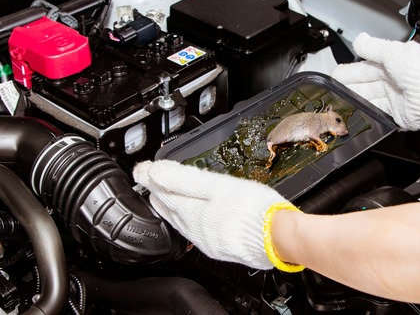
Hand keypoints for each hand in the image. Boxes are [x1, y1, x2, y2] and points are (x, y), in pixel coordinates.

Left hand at [133, 160, 303, 271]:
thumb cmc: (253, 210)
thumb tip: (155, 171)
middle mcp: (196, 231)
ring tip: (166, 199)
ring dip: (173, 208)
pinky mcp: (223, 248)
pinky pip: (198, 232)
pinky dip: (190, 221)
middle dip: (159, 195)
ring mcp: (209, 241)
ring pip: (182, 222)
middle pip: (169, 209)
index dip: (151, 178)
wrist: (278, 239)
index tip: (141, 171)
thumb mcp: (217, 185)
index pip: (163, 192)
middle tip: (150, 183)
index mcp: (192, 213)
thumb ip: (184, 178)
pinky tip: (196, 219)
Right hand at [331, 33, 419, 130]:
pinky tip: (358, 114)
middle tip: (334, 90)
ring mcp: (393, 99)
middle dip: (347, 88)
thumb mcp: (390, 51)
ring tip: (342, 103)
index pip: (363, 69)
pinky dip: (368, 115)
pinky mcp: (397, 115)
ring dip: (356, 102)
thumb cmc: (418, 69)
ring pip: (368, 101)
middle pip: (363, 86)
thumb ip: (372, 47)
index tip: (335, 75)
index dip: (348, 72)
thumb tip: (359, 39)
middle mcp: (391, 82)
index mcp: (389, 65)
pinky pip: (379, 116)